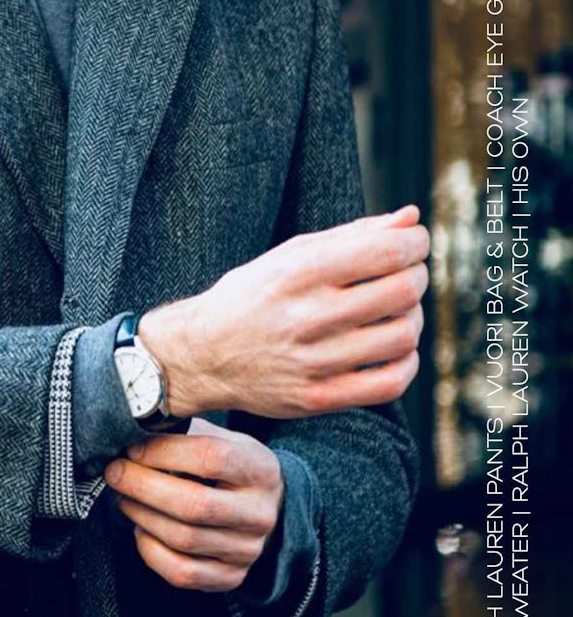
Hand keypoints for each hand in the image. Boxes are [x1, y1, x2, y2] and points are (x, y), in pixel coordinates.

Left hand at [104, 422, 282, 593]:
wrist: (262, 507)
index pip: (211, 458)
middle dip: (142, 487)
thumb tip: (132, 431)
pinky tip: (141, 529)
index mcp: (261, 469)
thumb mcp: (218, 438)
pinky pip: (182, 572)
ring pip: (183, 539)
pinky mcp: (232, 577)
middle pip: (193, 505)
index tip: (132, 449)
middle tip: (114, 473)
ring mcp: (248, 550)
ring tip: (124, 496)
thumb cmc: (228, 466)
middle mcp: (261, 514)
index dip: (163, 452)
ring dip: (141, 516)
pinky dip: (150, 550)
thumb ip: (182, 433)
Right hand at [136, 204, 428, 418]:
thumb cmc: (252, 297)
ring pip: (403, 336)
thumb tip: (411, 218)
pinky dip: (405, 363)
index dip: (415, 243)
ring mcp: (312, 362)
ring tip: (395, 314)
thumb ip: (352, 235)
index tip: (412, 244)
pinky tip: (391, 350)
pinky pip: (391, 383)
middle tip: (404, 276)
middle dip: (416, 277)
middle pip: (403, 291)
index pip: (388, 251)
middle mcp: (306, 317)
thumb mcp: (289, 255)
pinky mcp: (317, 397)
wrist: (200, 356)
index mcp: (297, 273)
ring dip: (412, 319)